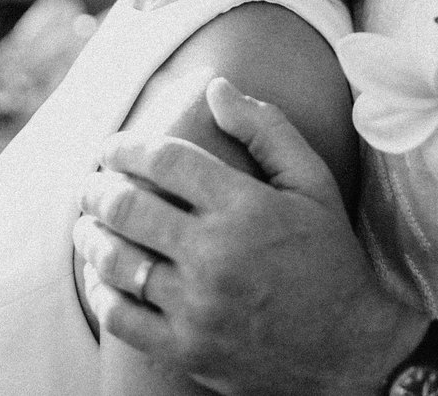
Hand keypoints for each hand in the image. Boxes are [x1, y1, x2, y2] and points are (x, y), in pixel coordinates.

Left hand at [73, 77, 426, 395]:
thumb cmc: (330, 256)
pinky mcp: (187, 349)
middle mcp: (216, 254)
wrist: (351, 350)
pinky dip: (100, 291)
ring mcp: (199, 306)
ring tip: (86, 224)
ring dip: (90, 235)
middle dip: (97, 188)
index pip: (164, 160)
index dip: (126, 147)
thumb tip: (216, 87)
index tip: (110, 147)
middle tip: (89, 184)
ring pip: (117, 260)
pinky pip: (121, 317)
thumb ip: (266, 129)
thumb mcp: (313, 183)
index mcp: (244, 206)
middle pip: (128, 206)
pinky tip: (99, 275)